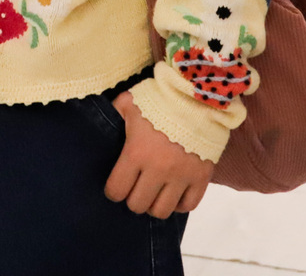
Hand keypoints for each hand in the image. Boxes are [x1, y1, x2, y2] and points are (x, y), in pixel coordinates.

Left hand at [103, 89, 213, 218]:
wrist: (198, 95)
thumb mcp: (129, 102)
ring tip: (154, 193)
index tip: (116, 185)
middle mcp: (158, 170)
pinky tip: (174, 193)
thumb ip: (114, 115)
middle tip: (136, 188)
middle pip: (138, 205)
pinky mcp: (202, 178)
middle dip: (133, 198)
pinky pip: (188, 206)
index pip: (117, 190)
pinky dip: (179, 203)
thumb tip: (104, 125)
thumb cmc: (159, 98)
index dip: (113, 190)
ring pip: (162, 211)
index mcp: (136, 153)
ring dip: (154, 204)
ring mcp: (182, 176)